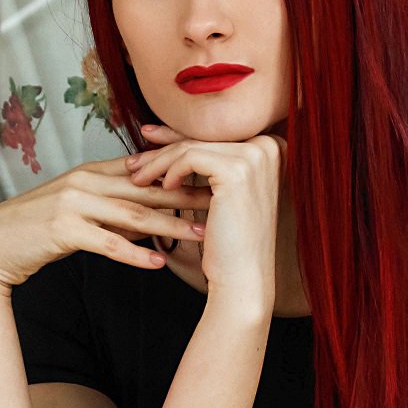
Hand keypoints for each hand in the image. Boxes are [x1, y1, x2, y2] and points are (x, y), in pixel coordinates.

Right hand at [0, 155, 211, 291]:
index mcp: (90, 172)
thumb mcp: (76, 209)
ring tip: (200, 234)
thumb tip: (148, 215)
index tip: (214, 180)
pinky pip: (107, 243)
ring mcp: (72, 205)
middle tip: (224, 203)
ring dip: (169, 225)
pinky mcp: (62, 230)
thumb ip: (110, 206)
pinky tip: (158, 263)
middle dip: (187, 196)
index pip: (144, 169)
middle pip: (146, 189)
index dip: (180, 173)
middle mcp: (84, 182)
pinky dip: (134, 253)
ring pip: (132, 214)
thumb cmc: (34, 230)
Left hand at [127, 125, 282, 314]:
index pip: (215, 134)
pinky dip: (169, 171)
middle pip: (203, 136)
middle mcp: (270, 146)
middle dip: (164, 145)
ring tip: (137, 177)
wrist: (243, 274)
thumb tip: (175, 136)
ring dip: (158, 162)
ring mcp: (256, 155)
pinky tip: (162, 187)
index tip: (150, 139)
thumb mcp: (223, 190)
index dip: (180, 135)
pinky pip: (189, 158)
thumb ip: (211, 161)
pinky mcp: (237, 169)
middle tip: (134, 159)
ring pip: (192, 146)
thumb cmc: (232, 238)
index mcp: (273, 147)